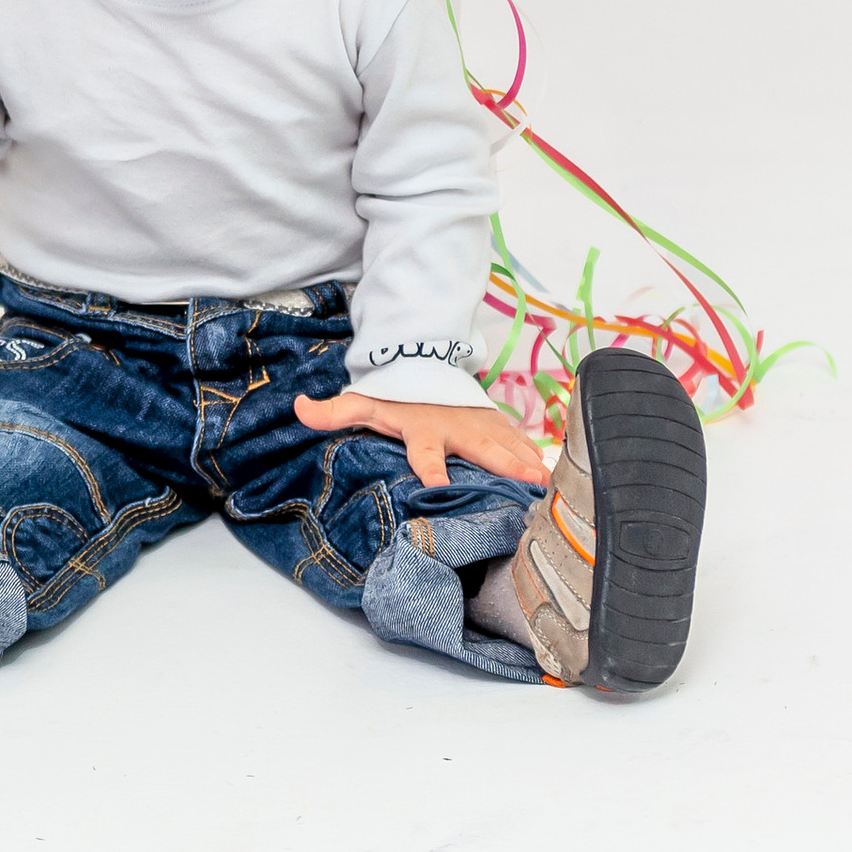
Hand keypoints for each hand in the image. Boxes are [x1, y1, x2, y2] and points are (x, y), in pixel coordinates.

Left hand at [292, 388, 546, 493]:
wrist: (426, 366)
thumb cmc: (396, 397)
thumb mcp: (365, 403)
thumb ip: (332, 411)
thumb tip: (297, 407)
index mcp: (424, 428)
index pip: (425, 452)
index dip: (429, 468)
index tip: (436, 484)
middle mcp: (457, 428)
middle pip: (482, 449)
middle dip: (503, 465)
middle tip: (524, 483)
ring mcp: (482, 425)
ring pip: (508, 445)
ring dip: (527, 464)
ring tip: (547, 484)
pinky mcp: (498, 425)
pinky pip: (520, 442)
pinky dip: (537, 458)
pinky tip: (555, 479)